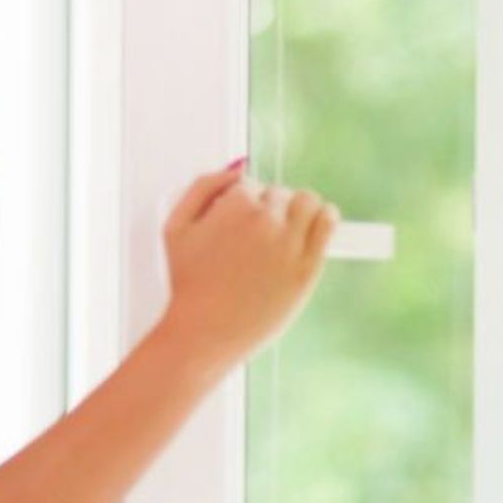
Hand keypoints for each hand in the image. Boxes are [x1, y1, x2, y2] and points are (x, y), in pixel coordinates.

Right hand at [159, 161, 338, 369]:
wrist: (203, 333)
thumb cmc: (188, 284)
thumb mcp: (175, 228)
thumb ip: (203, 187)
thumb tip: (238, 169)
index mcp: (235, 206)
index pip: (249, 186)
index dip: (238, 206)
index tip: (233, 229)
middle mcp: (266, 221)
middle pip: (277, 193)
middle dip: (265, 210)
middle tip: (252, 240)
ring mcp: (290, 244)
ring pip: (307, 201)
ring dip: (296, 209)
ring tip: (282, 232)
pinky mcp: (307, 267)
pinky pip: (328, 221)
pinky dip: (323, 217)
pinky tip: (310, 228)